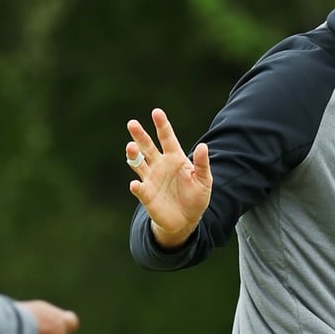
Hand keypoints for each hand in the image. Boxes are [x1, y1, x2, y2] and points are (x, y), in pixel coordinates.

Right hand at [126, 108, 212, 248]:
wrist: (186, 220)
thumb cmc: (195, 197)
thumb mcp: (204, 180)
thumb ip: (202, 164)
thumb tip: (204, 146)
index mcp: (175, 157)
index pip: (167, 138)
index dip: (162, 125)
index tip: (156, 112)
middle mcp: (160, 165)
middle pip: (147, 147)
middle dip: (140, 135)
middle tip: (132, 123)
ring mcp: (151, 179)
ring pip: (138, 163)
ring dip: (133, 155)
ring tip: (130, 147)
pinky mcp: (146, 195)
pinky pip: (140, 189)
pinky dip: (137, 187)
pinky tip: (135, 184)